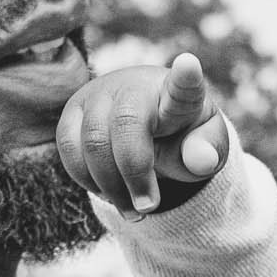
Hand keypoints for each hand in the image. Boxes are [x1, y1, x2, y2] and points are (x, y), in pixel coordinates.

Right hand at [56, 52, 229, 216]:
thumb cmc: (181, 136)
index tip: (189, 65)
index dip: (186, 75)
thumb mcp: (203, 147)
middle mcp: (135, 86)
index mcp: (178, 93)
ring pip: (93, 142)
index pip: (184, 84)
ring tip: (133, 211)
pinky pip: (69, 150)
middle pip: (126, 124)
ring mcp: (99, 94)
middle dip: (135, 173)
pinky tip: (109, 192)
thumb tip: (201, 160)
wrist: (147, 126)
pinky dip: (88, 180)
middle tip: (149, 208)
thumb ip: (208, 153)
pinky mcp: (73, 110)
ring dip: (111, 186)